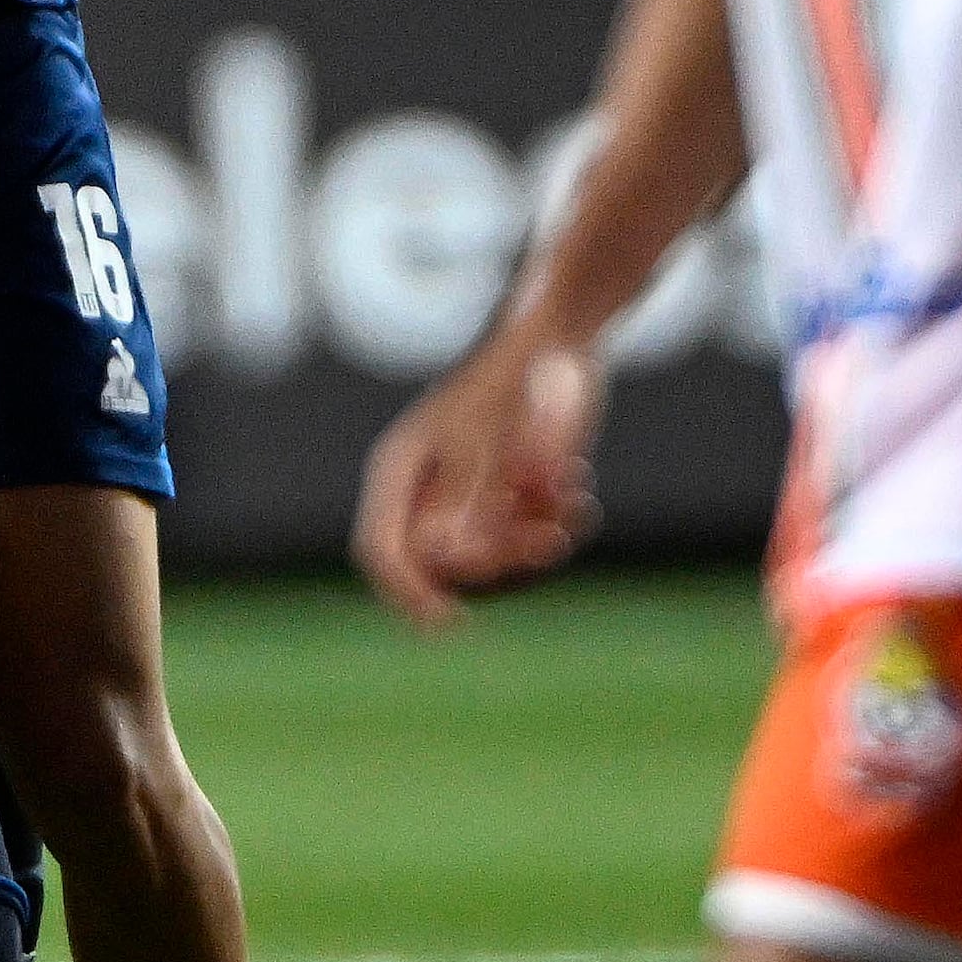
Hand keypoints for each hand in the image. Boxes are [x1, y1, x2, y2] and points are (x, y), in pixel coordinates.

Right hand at [352, 329, 610, 627]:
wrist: (565, 338)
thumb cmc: (514, 380)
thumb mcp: (485, 442)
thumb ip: (462, 503)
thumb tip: (442, 562)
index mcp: (399, 471)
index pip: (382, 552)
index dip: (409, 595)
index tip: (449, 624)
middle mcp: (428, 490)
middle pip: (445, 567)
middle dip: (500, 564)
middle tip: (549, 541)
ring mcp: (470, 496)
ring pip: (491, 562)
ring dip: (535, 545)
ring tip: (571, 498)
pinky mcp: (511, 497)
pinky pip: (525, 543)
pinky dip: (554, 526)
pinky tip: (578, 488)